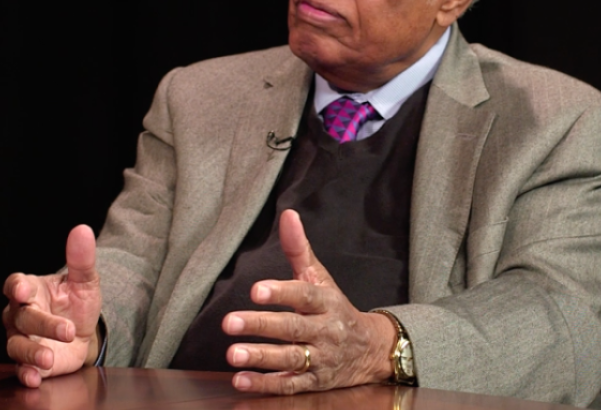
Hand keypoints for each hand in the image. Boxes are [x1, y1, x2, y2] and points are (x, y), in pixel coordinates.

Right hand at [3, 224, 102, 386]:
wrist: (83, 333)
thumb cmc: (76, 302)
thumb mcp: (85, 281)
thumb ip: (81, 258)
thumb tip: (82, 230)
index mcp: (30, 289)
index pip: (14, 284)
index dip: (17, 287)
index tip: (24, 289)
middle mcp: (19, 314)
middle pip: (21, 317)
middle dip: (43, 324)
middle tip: (66, 330)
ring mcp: (21, 339)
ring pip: (16, 345)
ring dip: (30, 352)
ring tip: (47, 358)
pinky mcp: (28, 362)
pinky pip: (20, 368)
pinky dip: (26, 374)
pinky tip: (35, 377)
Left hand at [222, 210, 395, 394]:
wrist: (371, 351)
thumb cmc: (335, 308)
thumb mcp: (321, 278)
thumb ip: (299, 249)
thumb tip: (288, 214)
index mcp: (326, 302)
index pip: (304, 295)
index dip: (281, 292)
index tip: (256, 290)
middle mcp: (325, 331)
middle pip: (292, 328)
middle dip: (261, 326)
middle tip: (229, 322)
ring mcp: (320, 359)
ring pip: (290, 359)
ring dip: (260, 358)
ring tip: (232, 354)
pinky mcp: (314, 383)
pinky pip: (290, 386)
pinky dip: (265, 385)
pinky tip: (240, 380)